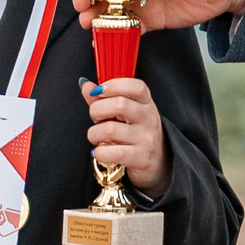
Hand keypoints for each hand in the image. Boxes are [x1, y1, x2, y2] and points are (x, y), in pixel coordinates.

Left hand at [82, 76, 170, 194]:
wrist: (158, 160)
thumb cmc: (136, 132)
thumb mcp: (125, 112)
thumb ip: (104, 98)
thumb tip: (86, 85)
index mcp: (146, 103)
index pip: (136, 86)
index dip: (113, 85)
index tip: (98, 91)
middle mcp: (148, 118)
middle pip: (119, 105)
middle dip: (97, 110)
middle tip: (95, 118)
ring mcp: (146, 139)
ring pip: (110, 130)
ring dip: (94, 133)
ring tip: (96, 137)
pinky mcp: (140, 158)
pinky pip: (113, 153)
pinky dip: (99, 152)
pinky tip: (99, 152)